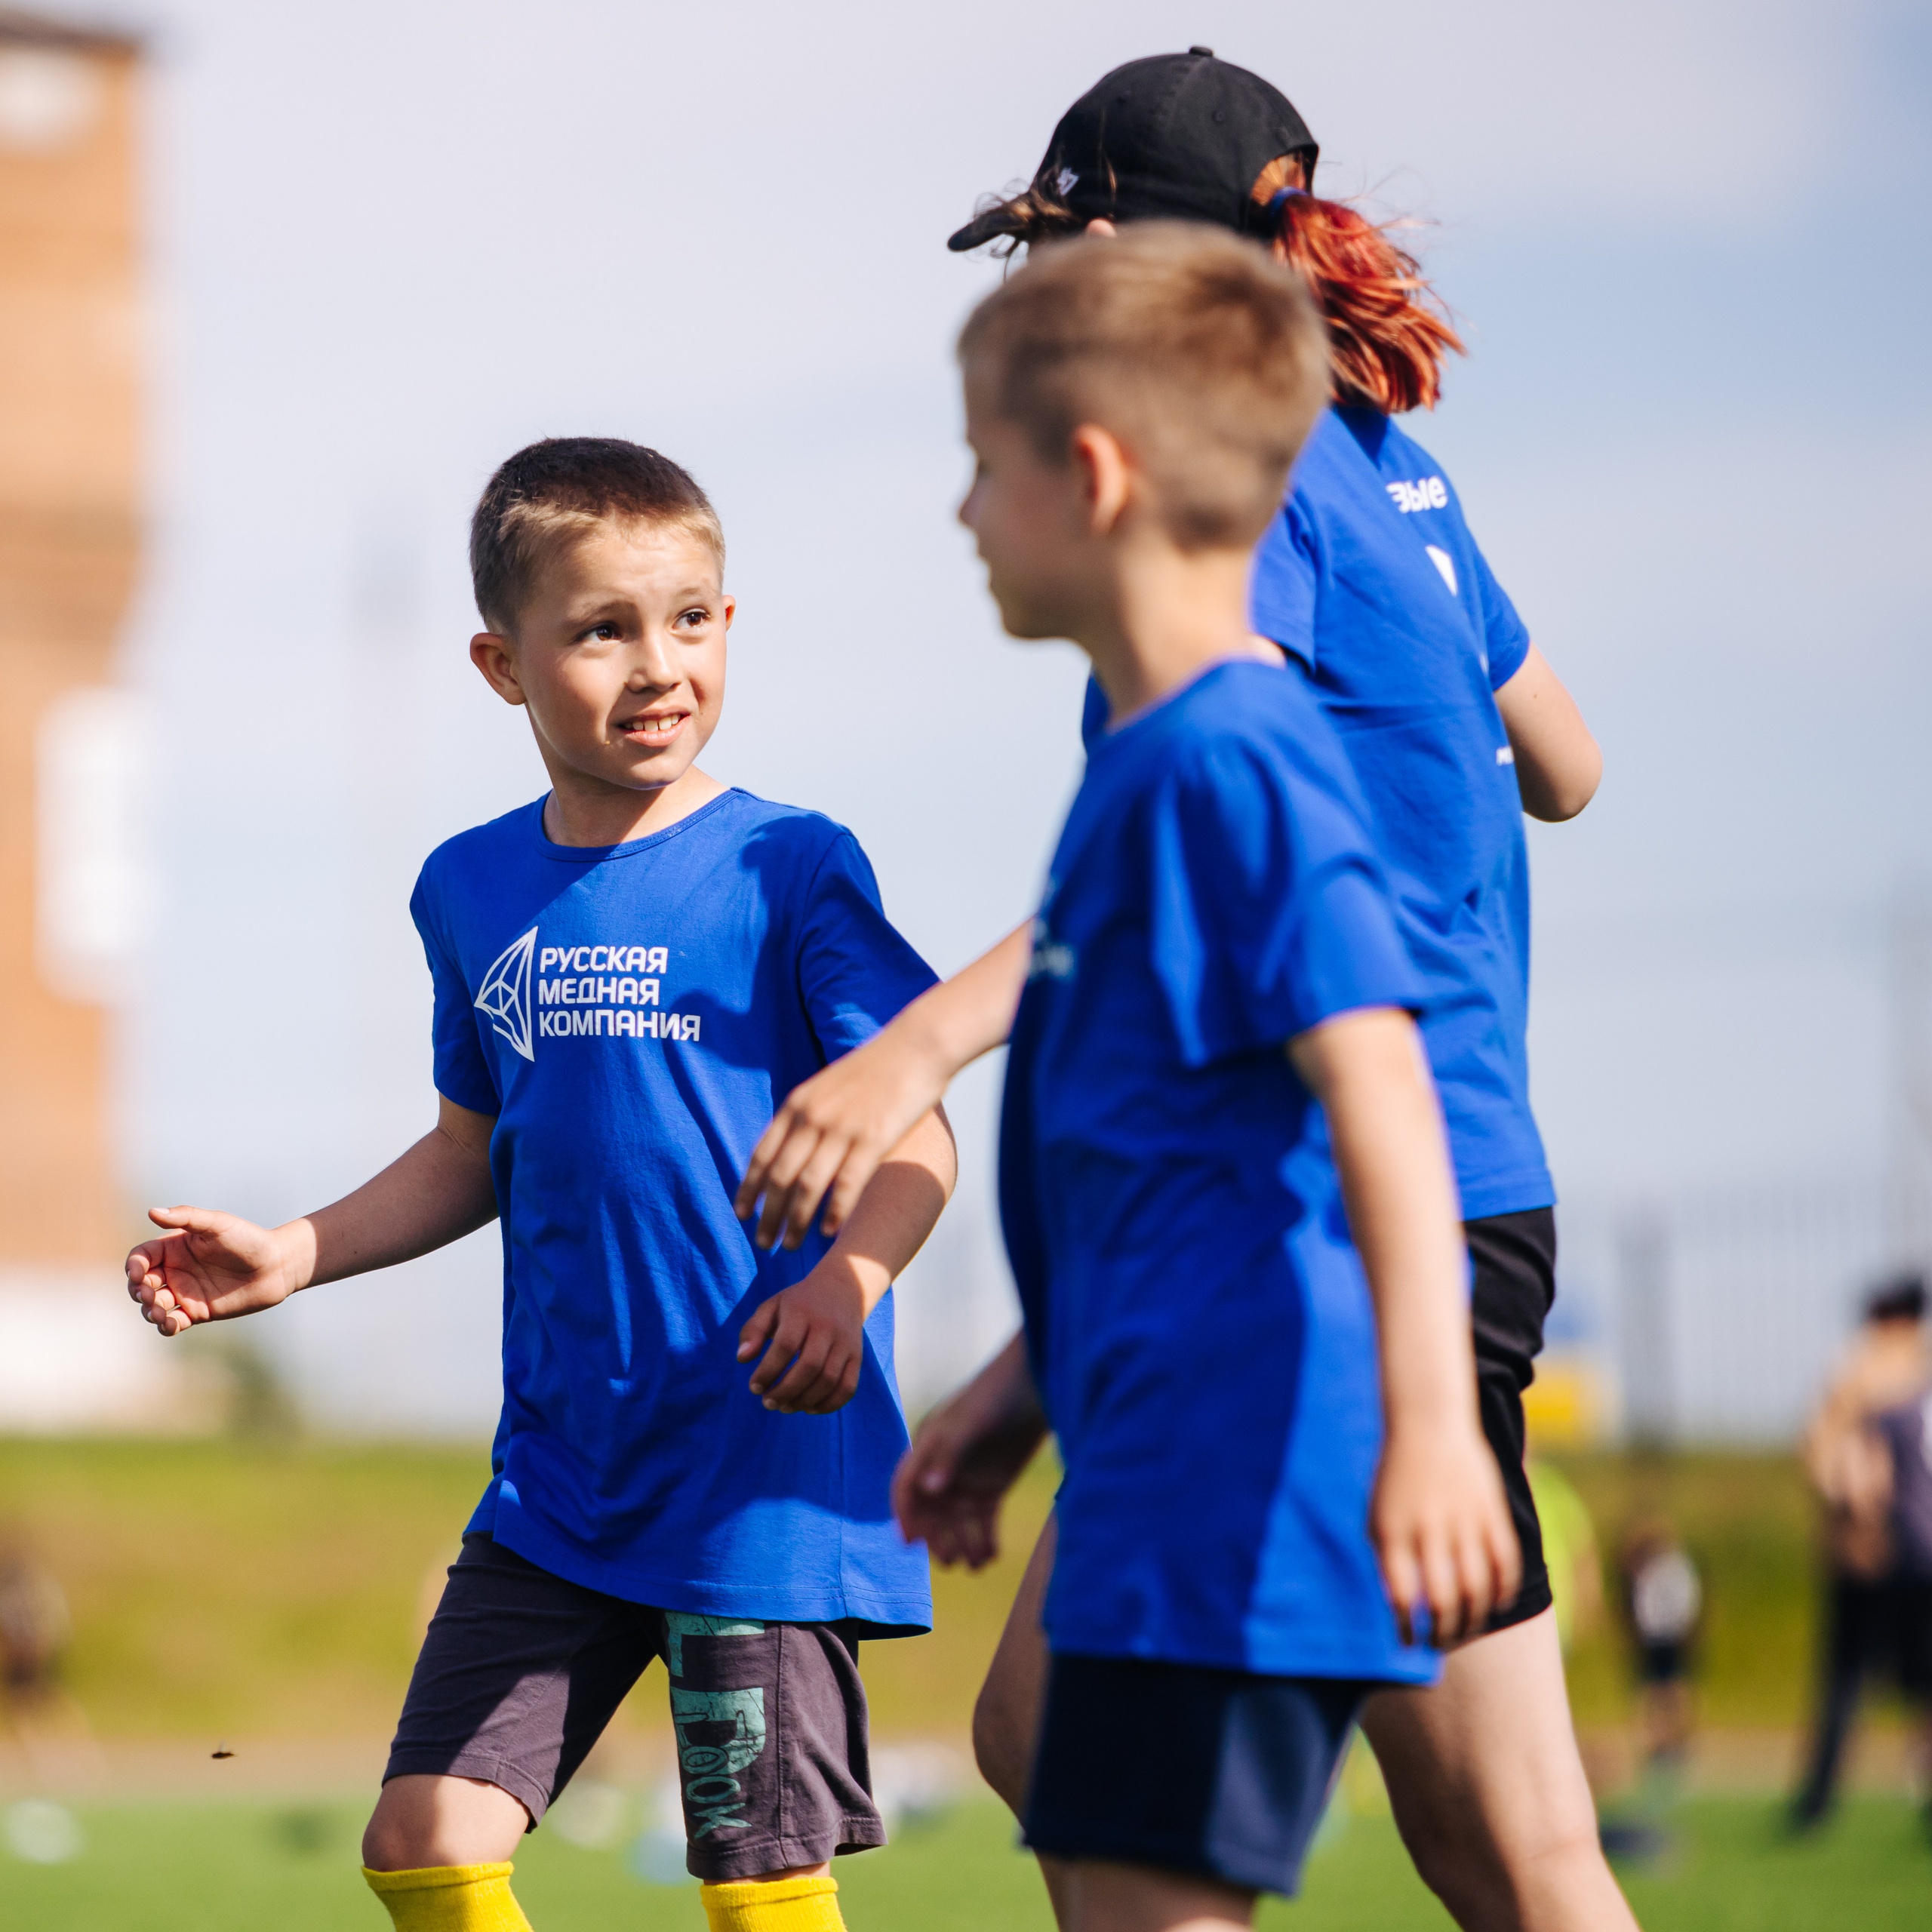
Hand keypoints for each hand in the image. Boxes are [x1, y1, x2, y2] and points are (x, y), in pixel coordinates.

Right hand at [125, 1206, 308, 1337]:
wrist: (276, 1266)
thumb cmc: (248, 1239)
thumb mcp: (218, 1224)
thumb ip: (187, 1217)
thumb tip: (152, 1211)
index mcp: (173, 1247)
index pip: (140, 1257)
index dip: (133, 1266)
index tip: (138, 1274)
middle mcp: (174, 1270)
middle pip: (140, 1284)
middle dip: (138, 1291)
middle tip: (149, 1295)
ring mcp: (184, 1292)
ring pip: (153, 1306)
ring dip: (149, 1311)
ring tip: (159, 1313)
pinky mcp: (196, 1312)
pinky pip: (172, 1323)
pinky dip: (165, 1327)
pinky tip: (172, 1324)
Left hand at [735, 1028, 950, 1251]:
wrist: (916, 1047)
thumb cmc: (876, 1068)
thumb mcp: (828, 1085)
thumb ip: (808, 1114)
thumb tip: (793, 1148)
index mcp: (798, 1103)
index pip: (762, 1154)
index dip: (749, 1188)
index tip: (741, 1214)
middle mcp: (813, 1117)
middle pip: (780, 1177)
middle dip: (768, 1214)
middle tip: (762, 1242)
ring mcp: (842, 1129)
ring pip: (807, 1187)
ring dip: (795, 1221)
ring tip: (790, 1245)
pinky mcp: (873, 1139)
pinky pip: (846, 1185)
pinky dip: (834, 1212)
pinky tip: (828, 1232)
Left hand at [737, 1261, 872, 1414]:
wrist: (842, 1290)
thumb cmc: (798, 1304)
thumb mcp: (771, 1307)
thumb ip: (752, 1330)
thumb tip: (742, 1359)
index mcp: (802, 1312)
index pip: (786, 1346)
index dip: (768, 1371)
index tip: (754, 1387)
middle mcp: (828, 1327)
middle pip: (810, 1366)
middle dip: (785, 1391)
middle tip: (768, 1402)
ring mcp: (845, 1343)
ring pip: (829, 1380)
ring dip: (804, 1401)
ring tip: (784, 1407)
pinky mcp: (856, 1357)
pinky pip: (848, 1387)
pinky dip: (829, 1404)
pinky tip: (809, 1408)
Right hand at [891, 1336, 1047, 1567]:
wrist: (1040, 1385)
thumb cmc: (999, 1394)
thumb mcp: (971, 1421)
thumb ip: (949, 1453)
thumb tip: (930, 1490)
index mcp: (929, 1446)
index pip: (906, 1485)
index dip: (904, 1514)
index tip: (909, 1542)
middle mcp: (944, 1466)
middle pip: (931, 1512)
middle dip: (936, 1537)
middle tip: (948, 1558)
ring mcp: (969, 1478)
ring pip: (957, 1522)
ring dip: (962, 1544)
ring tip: (976, 1563)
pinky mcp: (994, 1486)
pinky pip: (983, 1522)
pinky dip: (985, 1540)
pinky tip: (992, 1556)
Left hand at [1370, 1419, 1520, 1646]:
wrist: (1427, 1423)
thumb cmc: (1397, 1478)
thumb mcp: (1378, 1516)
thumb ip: (1386, 1561)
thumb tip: (1400, 1610)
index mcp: (1393, 1529)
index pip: (1401, 1596)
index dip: (1407, 1629)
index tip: (1410, 1644)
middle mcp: (1429, 1527)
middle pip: (1442, 1600)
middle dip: (1442, 1632)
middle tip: (1440, 1643)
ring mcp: (1463, 1519)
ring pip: (1476, 1588)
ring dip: (1473, 1618)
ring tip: (1465, 1630)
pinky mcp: (1491, 1511)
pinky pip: (1504, 1563)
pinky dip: (1503, 1590)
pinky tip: (1495, 1603)